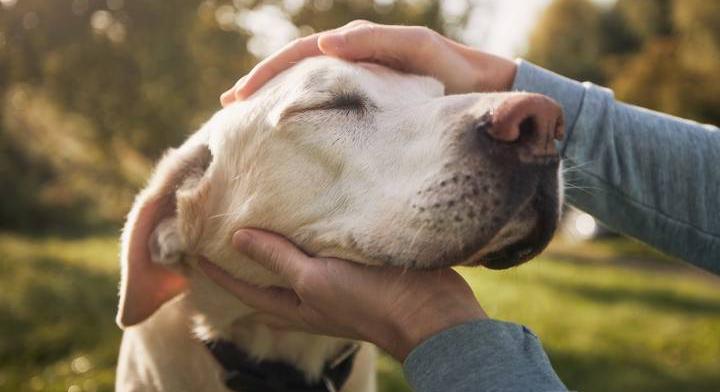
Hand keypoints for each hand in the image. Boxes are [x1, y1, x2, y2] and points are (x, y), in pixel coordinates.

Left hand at [199, 229, 485, 360]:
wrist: (429, 311)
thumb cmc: (368, 300)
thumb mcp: (315, 279)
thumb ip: (278, 259)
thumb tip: (236, 237)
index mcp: (294, 306)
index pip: (242, 288)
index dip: (215, 270)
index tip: (191, 245)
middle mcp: (308, 297)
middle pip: (264, 279)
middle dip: (242, 260)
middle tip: (221, 230)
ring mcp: (333, 285)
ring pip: (292, 264)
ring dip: (274, 245)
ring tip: (258, 217)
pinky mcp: (355, 269)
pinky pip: (321, 252)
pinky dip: (306, 236)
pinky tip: (308, 215)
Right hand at [220, 20, 517, 105]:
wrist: (484, 92)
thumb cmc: (454, 71)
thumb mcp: (418, 50)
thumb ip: (377, 43)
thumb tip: (326, 45)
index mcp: (357, 46)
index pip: (301, 56)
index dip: (267, 73)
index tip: (240, 97)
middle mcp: (353, 61)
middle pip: (295, 70)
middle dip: (261, 86)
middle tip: (229, 108)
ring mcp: (359, 84)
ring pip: (307, 89)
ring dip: (276, 101)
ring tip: (247, 121)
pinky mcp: (370, 106)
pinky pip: (327, 107)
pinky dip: (303, 114)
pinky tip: (288, 133)